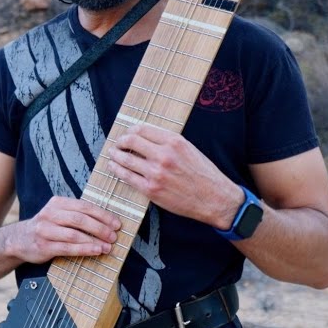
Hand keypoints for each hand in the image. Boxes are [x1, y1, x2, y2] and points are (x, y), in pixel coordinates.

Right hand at [6, 196, 121, 263]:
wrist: (18, 240)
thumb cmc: (47, 227)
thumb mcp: (58, 214)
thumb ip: (77, 215)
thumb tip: (107, 221)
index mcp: (57, 203)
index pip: (84, 206)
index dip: (103, 215)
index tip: (117, 223)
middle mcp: (50, 214)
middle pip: (80, 219)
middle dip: (100, 228)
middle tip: (114, 235)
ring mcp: (45, 230)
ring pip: (74, 234)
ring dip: (94, 240)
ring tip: (108, 246)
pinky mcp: (44, 246)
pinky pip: (67, 248)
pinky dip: (84, 250)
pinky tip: (96, 251)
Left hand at [105, 123, 242, 226]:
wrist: (214, 198)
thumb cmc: (203, 174)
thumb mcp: (188, 149)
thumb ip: (168, 142)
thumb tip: (145, 136)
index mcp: (174, 141)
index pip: (142, 129)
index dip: (130, 130)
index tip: (127, 133)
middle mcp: (164, 155)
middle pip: (131, 141)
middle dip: (120, 141)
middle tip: (117, 144)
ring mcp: (156, 173)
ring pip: (125, 159)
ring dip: (115, 155)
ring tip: (113, 155)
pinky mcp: (151, 189)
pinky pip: (127, 177)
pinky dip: (117, 170)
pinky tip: (114, 168)